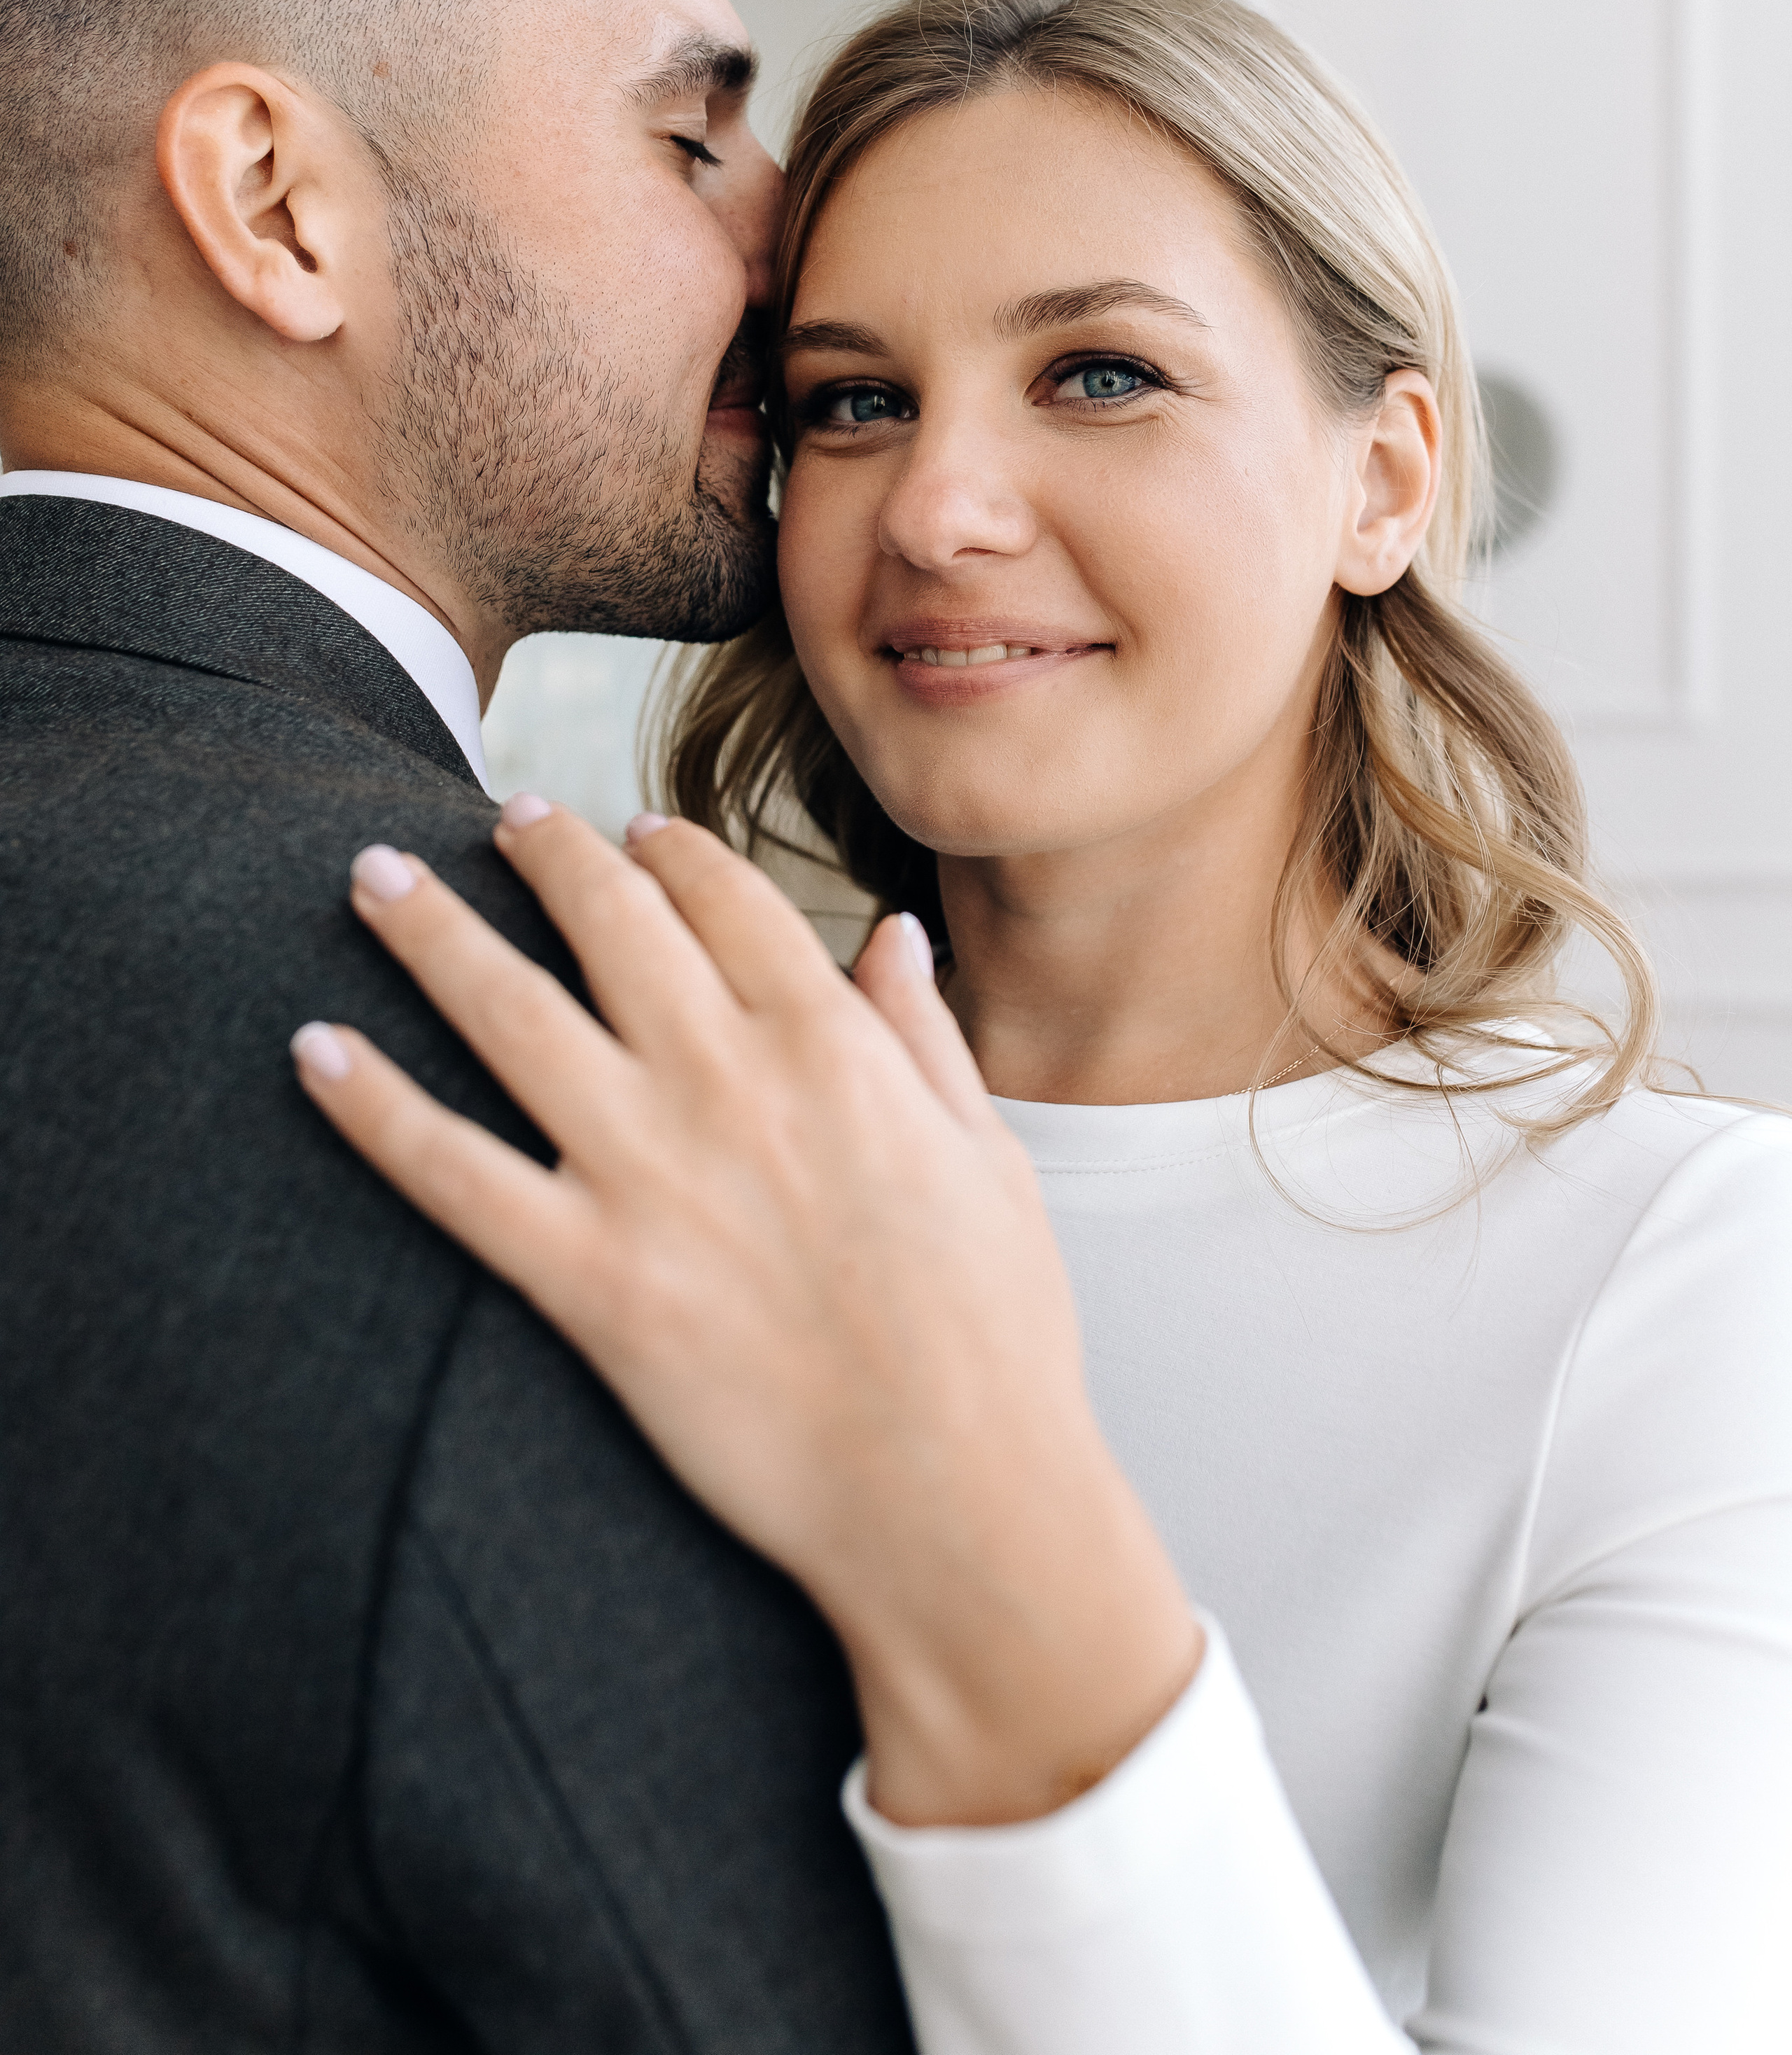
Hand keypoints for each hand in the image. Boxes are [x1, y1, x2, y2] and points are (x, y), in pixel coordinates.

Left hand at [292, 801, 1199, 1825]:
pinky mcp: (591, 1281)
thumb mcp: (988, 1157)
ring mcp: (650, 1177)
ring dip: (429, 932)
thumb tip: (893, 940)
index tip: (634, 831)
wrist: (958, 1498)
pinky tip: (314, 1050)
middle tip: (503, 816)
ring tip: (373, 876)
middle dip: (545, 852)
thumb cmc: (994, 1336)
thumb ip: (922, 1036)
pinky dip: (373, 1108)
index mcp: (833, 1045)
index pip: (725, 899)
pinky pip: (453, 1174)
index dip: (669, 851)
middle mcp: (729, 1083)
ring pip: (508, 1015)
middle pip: (609, 923)